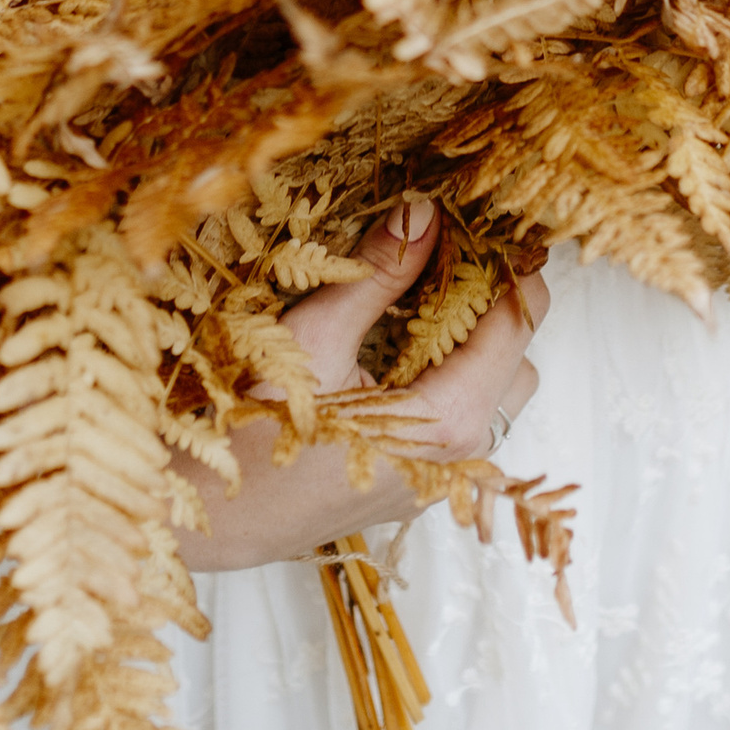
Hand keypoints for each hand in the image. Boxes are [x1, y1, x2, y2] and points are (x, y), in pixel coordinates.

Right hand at [176, 195, 549, 572]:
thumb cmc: (250, 434)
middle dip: (494, 298)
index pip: (516, 324)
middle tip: (450, 246)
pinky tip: (402, 342)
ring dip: (474, 339)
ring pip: (495, 391)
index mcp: (445, 421)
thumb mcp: (312, 339)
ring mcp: (441, 476)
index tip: (485, 218)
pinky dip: (452, 372)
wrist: (212, 519)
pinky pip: (464, 417)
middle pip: (517, 357)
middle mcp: (459, 457)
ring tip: (424, 292)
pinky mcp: (418, 482)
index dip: (507, 263)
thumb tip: (421, 210)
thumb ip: (376, 275)